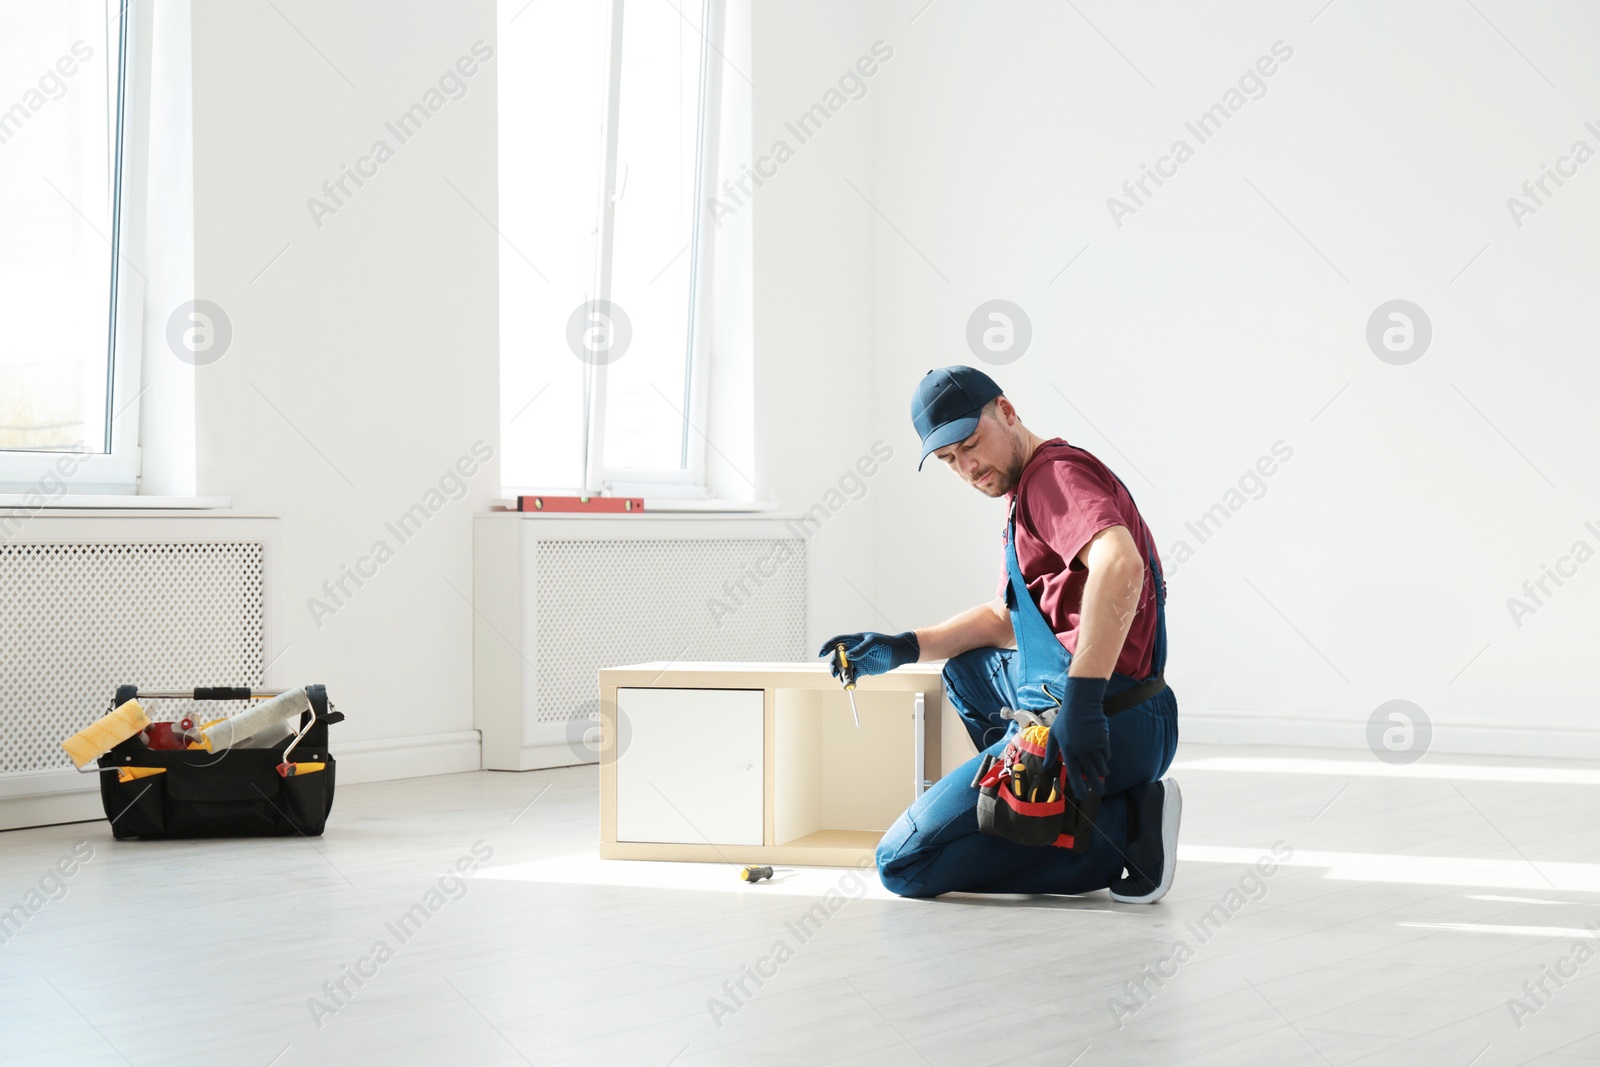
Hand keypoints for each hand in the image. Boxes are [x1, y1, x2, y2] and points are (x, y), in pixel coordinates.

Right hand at [817, 631, 919, 677]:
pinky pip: (852, 676)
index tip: (821, 653)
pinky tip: (850, 684)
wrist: (898, 654)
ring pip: (844, 668)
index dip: (827, 646)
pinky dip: (849, 680)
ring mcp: (857, 661)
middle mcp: (853, 650)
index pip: (837, 642)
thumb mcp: (874, 643)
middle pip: (837, 658)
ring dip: (842, 675)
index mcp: (854, 640)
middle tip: (835, 673)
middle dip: (834, 665)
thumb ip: (861, 649)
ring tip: (845, 682)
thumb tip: (848, 656)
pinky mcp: (861, 670)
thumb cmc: (886, 644)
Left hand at [1047, 676, 1109, 797]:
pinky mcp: (1103, 740)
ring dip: (1102, 773)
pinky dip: (1105, 759)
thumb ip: (1050, 752)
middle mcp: (1081, 751)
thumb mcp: (1054, 735)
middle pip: (1091, 774)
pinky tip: (1103, 759)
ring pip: (1101, 766)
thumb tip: (1045, 767)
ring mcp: (1093, 746)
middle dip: (1097, 786)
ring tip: (1102, 776)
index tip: (1083, 796)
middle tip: (1100, 792)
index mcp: (1068, 751)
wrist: (1081, 704)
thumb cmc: (1065, 719)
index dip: (1079, 787)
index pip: (1074, 775)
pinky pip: (1106, 755)